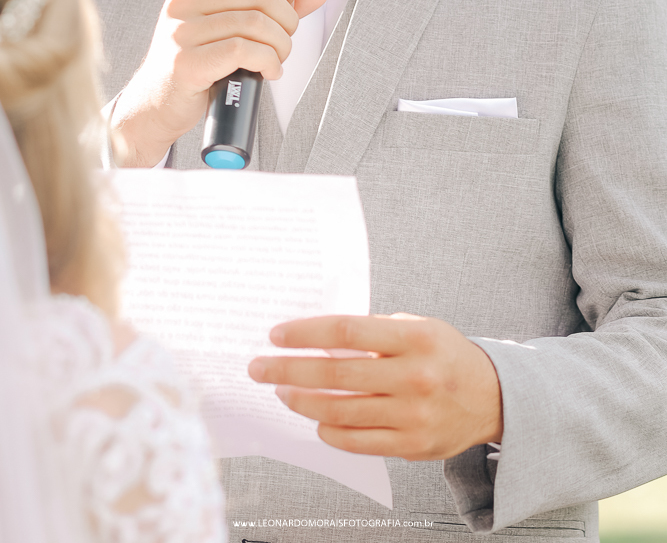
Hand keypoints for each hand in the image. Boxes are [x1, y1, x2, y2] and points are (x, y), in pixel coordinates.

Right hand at [110, 0, 327, 166]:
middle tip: (284, 42)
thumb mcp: (232, 23)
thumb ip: (275, 4)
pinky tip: (268, 72)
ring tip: (276, 59)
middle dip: (287, 21)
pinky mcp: (185, 61)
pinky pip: (243, 51)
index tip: (288, 6)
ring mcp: (181, 30)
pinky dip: (268, 62)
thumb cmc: (200, 59)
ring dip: (280, 46)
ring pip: (256, 23)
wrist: (158, 102)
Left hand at [248, 313, 502, 460]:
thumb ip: (374, 332)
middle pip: (336, 373)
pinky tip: (315, 418)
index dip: (306, 332)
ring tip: (281, 391)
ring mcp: (413, 415)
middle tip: (259, 367)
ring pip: (340, 411)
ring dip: (302, 401)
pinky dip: (329, 430)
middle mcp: (414, 376)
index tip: (276, 334)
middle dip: (288, 369)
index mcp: (415, 338)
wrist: (493, 397)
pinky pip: (356, 442)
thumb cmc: (445, 355)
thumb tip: (319, 339)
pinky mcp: (411, 446)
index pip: (347, 331)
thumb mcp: (418, 327)